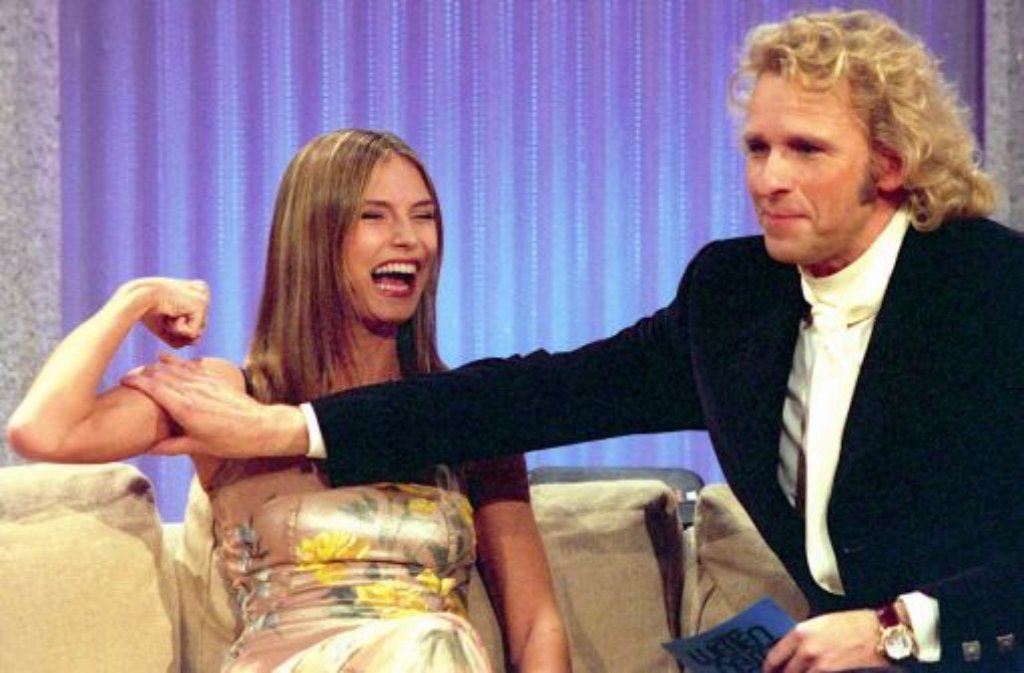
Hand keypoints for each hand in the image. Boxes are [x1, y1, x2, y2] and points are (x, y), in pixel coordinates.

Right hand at [121, 354, 308, 457]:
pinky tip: (164, 357)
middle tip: (127, 376)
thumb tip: (146, 448)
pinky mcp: (214, 379)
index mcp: (184, 408)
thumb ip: (170, 446)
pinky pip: (190, 365)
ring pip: (174, 367)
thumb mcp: (198, 447)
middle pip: (160, 374)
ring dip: (156, 365)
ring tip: (142, 368)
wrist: (262, 427)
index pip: (153, 387)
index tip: (122, 380)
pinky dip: (175, 361)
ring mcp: (204, 382)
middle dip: (142, 372)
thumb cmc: (230, 441)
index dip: (135, 381)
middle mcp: (192, 390)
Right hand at [122, 278, 209, 347]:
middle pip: (199, 327)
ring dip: (177, 329)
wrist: (138, 297)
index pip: (195, 322)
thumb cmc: (148, 309)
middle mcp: (202, 292)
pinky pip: (193, 332)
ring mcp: (204, 298)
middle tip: (166, 313)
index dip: (177, 324)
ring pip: (197, 331)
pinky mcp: (201, 305)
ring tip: (168, 313)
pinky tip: (172, 314)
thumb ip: (182, 336)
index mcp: (195, 292)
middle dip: (179, 328)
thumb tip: (196, 342)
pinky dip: (178, 329)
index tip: (166, 309)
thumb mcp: (166, 325)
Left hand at [764, 609, 888, 672]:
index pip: (775, 656)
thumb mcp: (822, 623)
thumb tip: (793, 652)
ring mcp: (817, 662)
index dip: (769, 668)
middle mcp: (805, 648)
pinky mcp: (830, 672)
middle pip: (784, 671)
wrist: (879, 632)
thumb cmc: (855, 624)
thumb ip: (804, 638)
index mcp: (800, 632)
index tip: (768, 672)